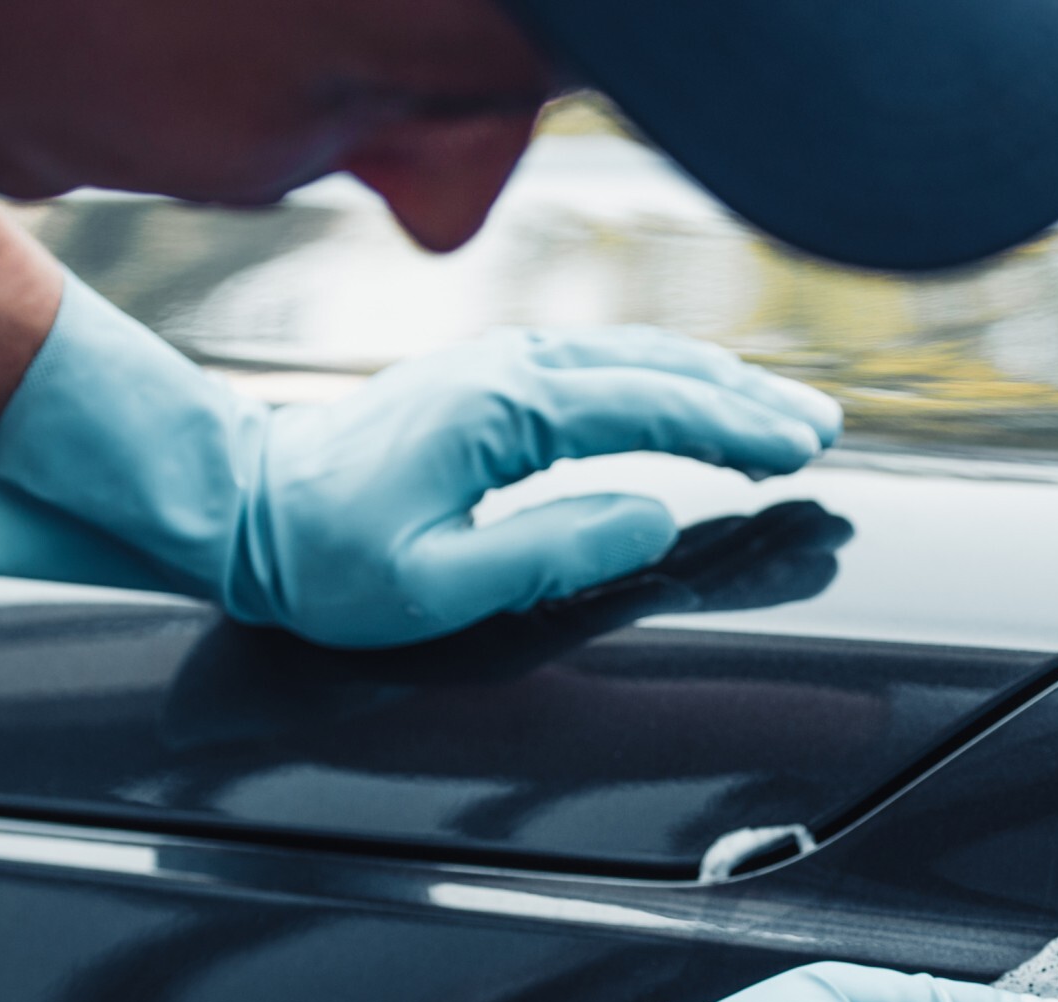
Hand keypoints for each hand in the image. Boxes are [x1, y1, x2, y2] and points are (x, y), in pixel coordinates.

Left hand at [0, 278, 841, 646]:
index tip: (797, 452)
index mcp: (504, 413)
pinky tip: (692, 393)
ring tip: (780, 414)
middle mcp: (506, 371)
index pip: (648, 410)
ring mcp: (495, 368)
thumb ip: (551, 552)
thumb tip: (650, 519)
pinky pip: (597, 365)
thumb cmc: (323, 559)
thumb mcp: (437, 583)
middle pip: (654, 372)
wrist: (240, 505)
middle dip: (744, 401)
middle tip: (817, 431)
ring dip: (712, 384)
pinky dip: (660, 377)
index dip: (733, 430)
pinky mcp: (484, 383)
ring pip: (630, 361)